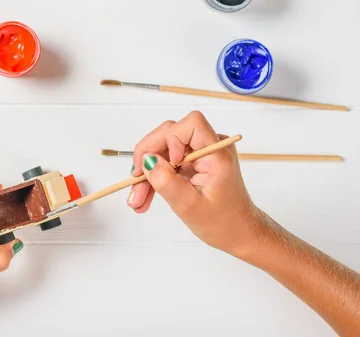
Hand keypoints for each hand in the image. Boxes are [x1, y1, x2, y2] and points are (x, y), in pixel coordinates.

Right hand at [127, 111, 258, 255]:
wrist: (238, 233)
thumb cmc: (223, 223)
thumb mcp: (189, 206)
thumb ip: (167, 182)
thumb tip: (146, 159)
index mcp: (217, 154)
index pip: (192, 124)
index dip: (172, 138)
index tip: (166, 163)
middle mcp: (210, 147)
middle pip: (169, 134)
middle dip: (147, 158)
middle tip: (135, 183)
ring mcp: (200, 153)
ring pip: (163, 150)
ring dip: (147, 172)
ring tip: (137, 200)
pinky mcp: (193, 162)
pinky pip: (166, 161)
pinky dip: (154, 178)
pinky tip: (145, 197)